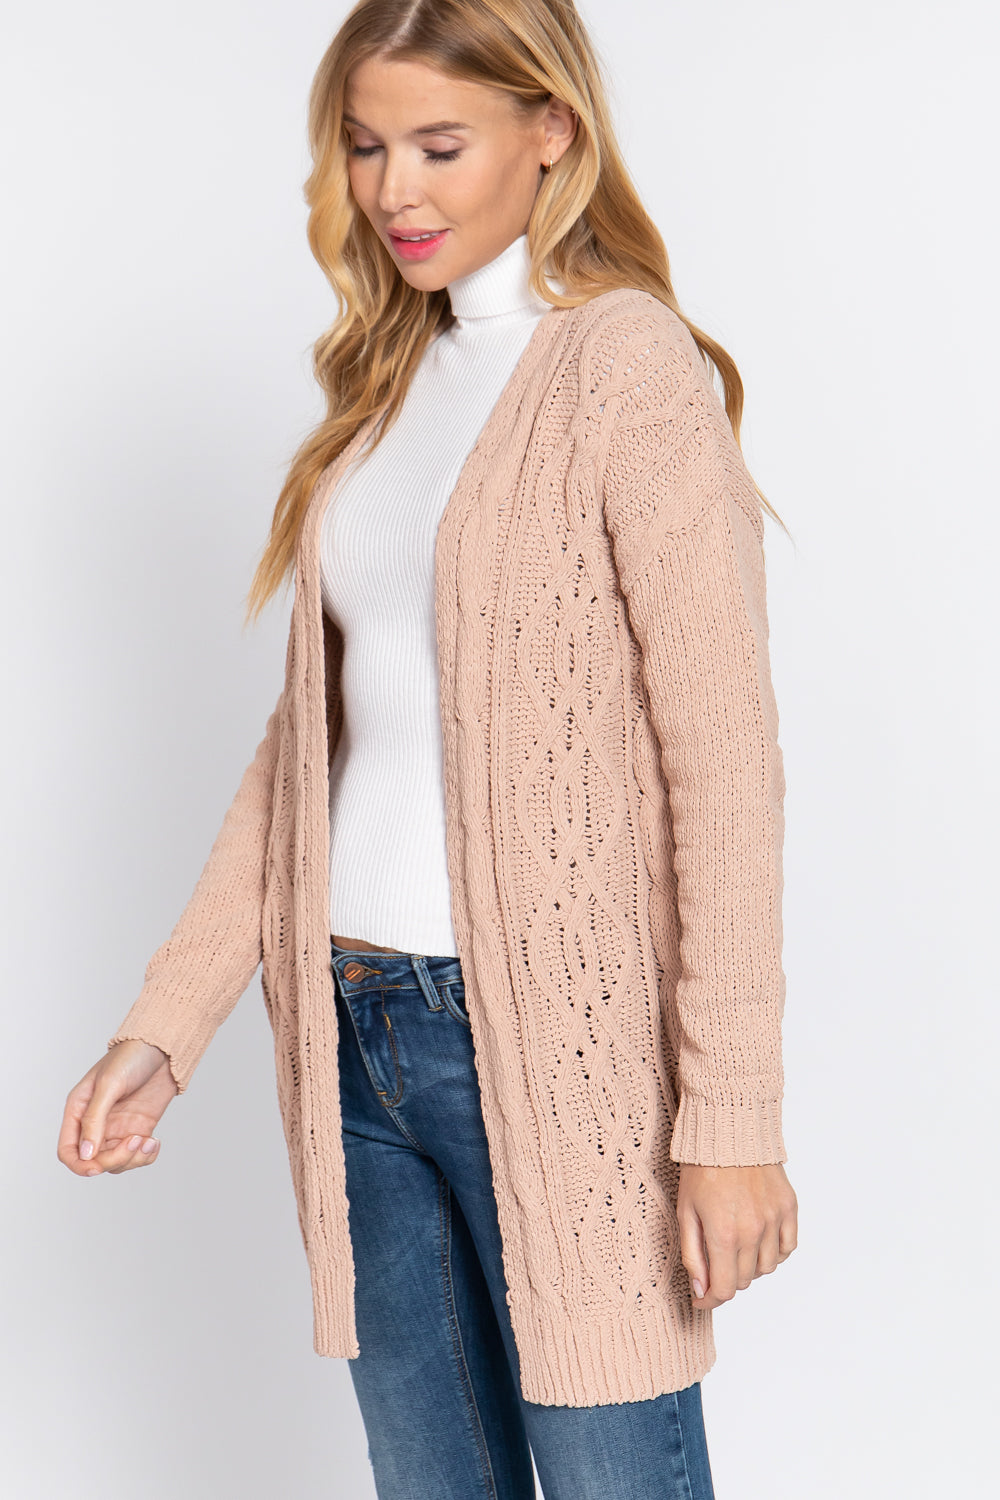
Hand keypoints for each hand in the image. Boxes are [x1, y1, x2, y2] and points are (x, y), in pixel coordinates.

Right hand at [58, 1040, 178, 1176]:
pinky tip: (154, 1142)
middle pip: (94, 1160)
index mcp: (78, 1111)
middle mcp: (95, 1123)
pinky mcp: (138, 1128)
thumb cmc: (131, 1056)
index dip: (79, 1165)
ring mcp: (118, 1127)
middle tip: (134, 1141)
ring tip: (148, 1141)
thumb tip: (86, 1153)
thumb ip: (95, 1118)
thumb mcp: (109, 1084)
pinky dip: (146, 1157)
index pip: (68, 1150)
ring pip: (116, 1163)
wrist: (163, 1047)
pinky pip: (137, 1156)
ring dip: (132, 1159)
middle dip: (114, 1159)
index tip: (97, 1167)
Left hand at [677, 1162, 797, 1310]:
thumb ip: (692, 1254)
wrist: (730, 1129)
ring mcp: (774, 1219)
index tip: (701, 1298)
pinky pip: (787, 1247)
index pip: (725, 1289)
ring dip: (749, 1267)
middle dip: (726, 1279)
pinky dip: (774, 1253)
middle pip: (744, 1280)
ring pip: (766, 1268)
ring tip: (734, 1248)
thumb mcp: (685, 1210)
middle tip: (713, 1265)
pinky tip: (758, 1241)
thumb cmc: (701, 1168)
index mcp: (724, 1233)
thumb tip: (701, 1289)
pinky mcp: (789, 1207)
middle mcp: (753, 1230)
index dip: (711, 1300)